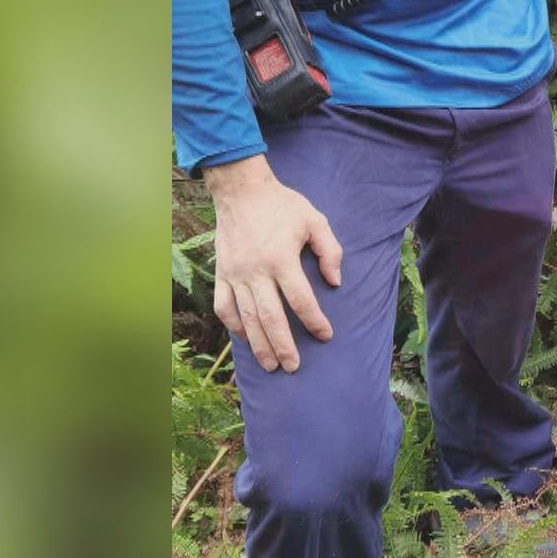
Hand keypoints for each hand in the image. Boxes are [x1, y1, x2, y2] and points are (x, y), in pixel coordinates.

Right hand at [205, 155, 343, 372]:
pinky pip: (224, 306)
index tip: (326, 335)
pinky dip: (233, 325)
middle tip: (293, 367)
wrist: (241, 190)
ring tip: (271, 365)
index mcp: (281, 259)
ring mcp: (235, 274)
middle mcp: (256, 271)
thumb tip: (335, 282)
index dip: (315, 321)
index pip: (301, 300)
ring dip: (259, 345)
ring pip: (246, 318)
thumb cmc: (282, 205)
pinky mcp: (221, 273)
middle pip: (271, 318)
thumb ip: (331, 252)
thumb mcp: (315, 220)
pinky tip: (246, 338)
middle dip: (284, 346)